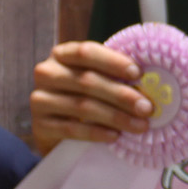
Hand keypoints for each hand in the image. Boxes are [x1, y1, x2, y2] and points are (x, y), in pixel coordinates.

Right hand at [30, 40, 156, 154]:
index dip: (113, 62)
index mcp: (62, 54)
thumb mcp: (92, 79)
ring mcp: (40, 99)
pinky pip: (72, 129)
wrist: (54, 128)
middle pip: (87, 81)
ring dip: (115, 116)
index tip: (138, 73)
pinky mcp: (39, 125)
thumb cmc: (81, 97)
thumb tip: (148, 82)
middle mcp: (46, 73)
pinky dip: (96, 132)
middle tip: (147, 107)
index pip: (86, 52)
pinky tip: (114, 136)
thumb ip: (111, 75)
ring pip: (82, 106)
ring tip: (139, 125)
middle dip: (121, 95)